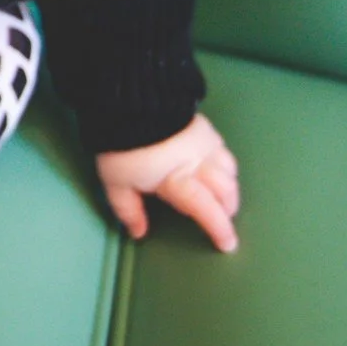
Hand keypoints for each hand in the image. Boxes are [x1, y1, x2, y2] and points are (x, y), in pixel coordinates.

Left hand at [95, 113, 241, 250]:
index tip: (228, 245)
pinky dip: (226, 167)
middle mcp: (199, 163)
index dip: (219, 228)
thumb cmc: (123, 147)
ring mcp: (205, 144)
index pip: (207, 209)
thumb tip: (139, 233)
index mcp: (179, 180)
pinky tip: (218, 169)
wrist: (132, 101)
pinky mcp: (205, 127)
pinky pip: (224, 151)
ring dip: (230, 189)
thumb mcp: (116, 183)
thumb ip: (129, 210)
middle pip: (226, 191)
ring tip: (223, 199)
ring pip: (230, 171)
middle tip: (224, 221)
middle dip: (228, 209)